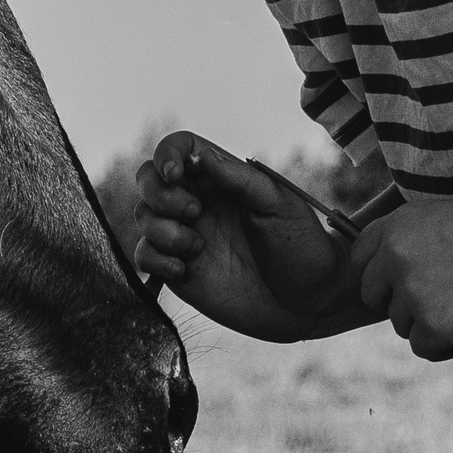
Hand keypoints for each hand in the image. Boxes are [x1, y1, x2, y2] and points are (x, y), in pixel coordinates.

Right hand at [133, 131, 356, 341]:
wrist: (309, 303)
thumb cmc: (302, 247)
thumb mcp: (280, 205)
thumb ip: (240, 179)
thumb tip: (202, 156)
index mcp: (223, 179)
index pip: (179, 149)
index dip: (167, 155)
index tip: (176, 174)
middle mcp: (198, 202)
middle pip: (149, 179)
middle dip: (160, 194)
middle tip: (195, 213)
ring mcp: (185, 235)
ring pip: (144, 216)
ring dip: (162, 229)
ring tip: (197, 248)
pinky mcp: (178, 269)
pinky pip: (144, 254)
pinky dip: (156, 258)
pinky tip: (184, 269)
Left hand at [349, 196, 452, 359]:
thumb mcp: (446, 220)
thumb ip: (411, 244)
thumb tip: (391, 281)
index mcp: (396, 226)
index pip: (360, 259)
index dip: (383, 275)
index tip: (406, 282)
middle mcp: (394, 257)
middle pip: (374, 297)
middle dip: (401, 303)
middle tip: (442, 300)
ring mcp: (411, 292)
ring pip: (401, 325)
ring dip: (429, 324)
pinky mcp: (433, 325)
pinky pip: (423, 348)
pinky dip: (446, 345)